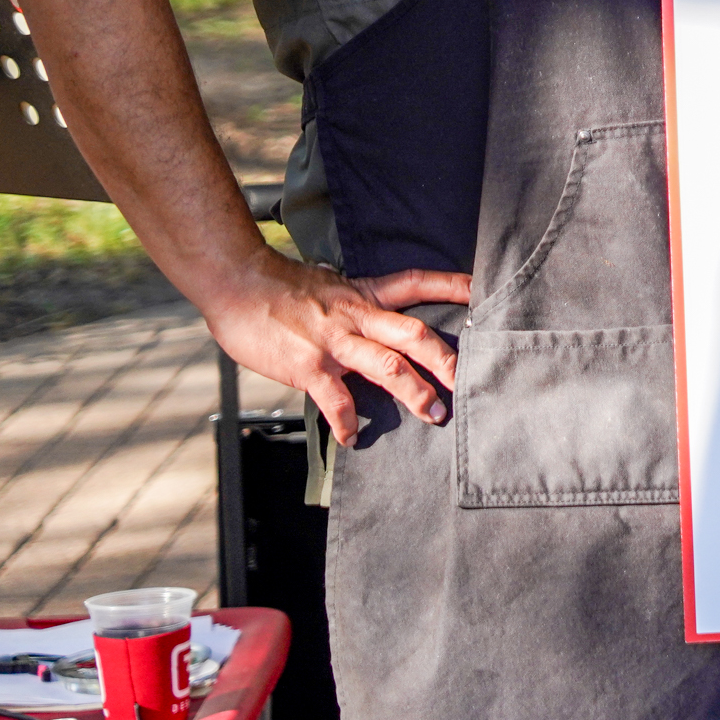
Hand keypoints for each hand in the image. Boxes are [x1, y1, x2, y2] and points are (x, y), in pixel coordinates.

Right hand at [199, 249, 472, 446]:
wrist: (237, 282)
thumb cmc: (279, 287)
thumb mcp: (329, 285)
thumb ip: (355, 305)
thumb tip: (372, 320)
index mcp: (364, 294)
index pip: (418, 283)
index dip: (452, 286)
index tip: (483, 293)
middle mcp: (356, 316)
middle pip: (415, 335)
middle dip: (446, 361)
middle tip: (468, 382)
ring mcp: (334, 342)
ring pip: (389, 367)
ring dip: (416, 393)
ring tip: (434, 415)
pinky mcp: (309, 366)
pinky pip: (337, 400)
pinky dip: (348, 422)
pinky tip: (353, 437)